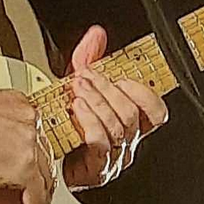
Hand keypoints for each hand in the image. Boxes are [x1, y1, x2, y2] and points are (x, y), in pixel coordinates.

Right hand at [0, 87, 53, 203]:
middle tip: (32, 199)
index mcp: (18, 105)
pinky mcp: (24, 168)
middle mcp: (29, 121)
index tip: (31, 174)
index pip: (37, 139)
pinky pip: (35, 197)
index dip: (35, 161)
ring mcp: (29, 144)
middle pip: (45, 159)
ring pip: (45, 179)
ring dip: (37, 201)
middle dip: (40, 183)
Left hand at [61, 25, 167, 189]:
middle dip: (108, 89)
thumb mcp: (80, 87)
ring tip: (79, 89)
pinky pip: (100, 144)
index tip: (122, 77)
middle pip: (131, 113)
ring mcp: (113, 157)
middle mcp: (127, 142)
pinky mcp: (96, 169)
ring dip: (98, 102)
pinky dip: (89, 121)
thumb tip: (96, 34)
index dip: (144, 93)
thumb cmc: (69, 125)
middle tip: (87, 76)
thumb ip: (90, 59)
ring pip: (118, 127)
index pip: (156, 111)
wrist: (47, 158)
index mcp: (132, 124)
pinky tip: (77, 109)